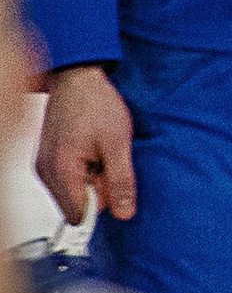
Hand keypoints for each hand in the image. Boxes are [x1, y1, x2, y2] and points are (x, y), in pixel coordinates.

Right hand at [35, 64, 135, 222]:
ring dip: (93, 178)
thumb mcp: (118, 144)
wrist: (79, 78)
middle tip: (109, 161)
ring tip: (100, 152)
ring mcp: (45, 164)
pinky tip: (92, 149)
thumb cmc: (95, 104)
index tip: (116, 187)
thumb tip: (125, 213)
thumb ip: (121, 181)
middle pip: (76, 204)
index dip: (103, 204)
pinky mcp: (50, 158)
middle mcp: (46, 171)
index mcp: (60, 171)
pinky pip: (70, 177)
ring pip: (74, 190)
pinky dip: (85, 168)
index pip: (79, 214)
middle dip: (99, 190)